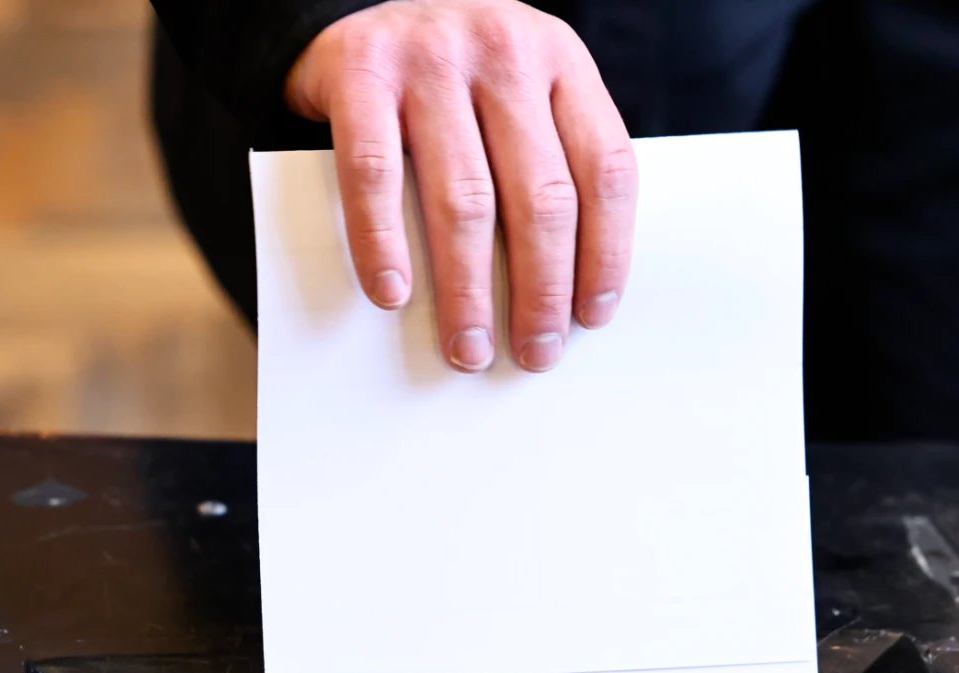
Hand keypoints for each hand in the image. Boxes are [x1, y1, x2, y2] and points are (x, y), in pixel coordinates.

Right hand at [286, 0, 636, 373]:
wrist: (353, 3)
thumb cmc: (453, 75)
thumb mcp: (519, 91)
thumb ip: (549, 156)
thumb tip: (567, 289)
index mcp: (561, 59)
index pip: (605, 170)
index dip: (605, 253)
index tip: (591, 318)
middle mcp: (504, 51)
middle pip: (541, 196)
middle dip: (542, 291)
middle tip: (534, 352)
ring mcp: (431, 58)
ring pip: (465, 198)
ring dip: (468, 289)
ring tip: (467, 347)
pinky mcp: (361, 71)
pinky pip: (374, 173)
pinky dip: (383, 242)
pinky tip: (394, 293)